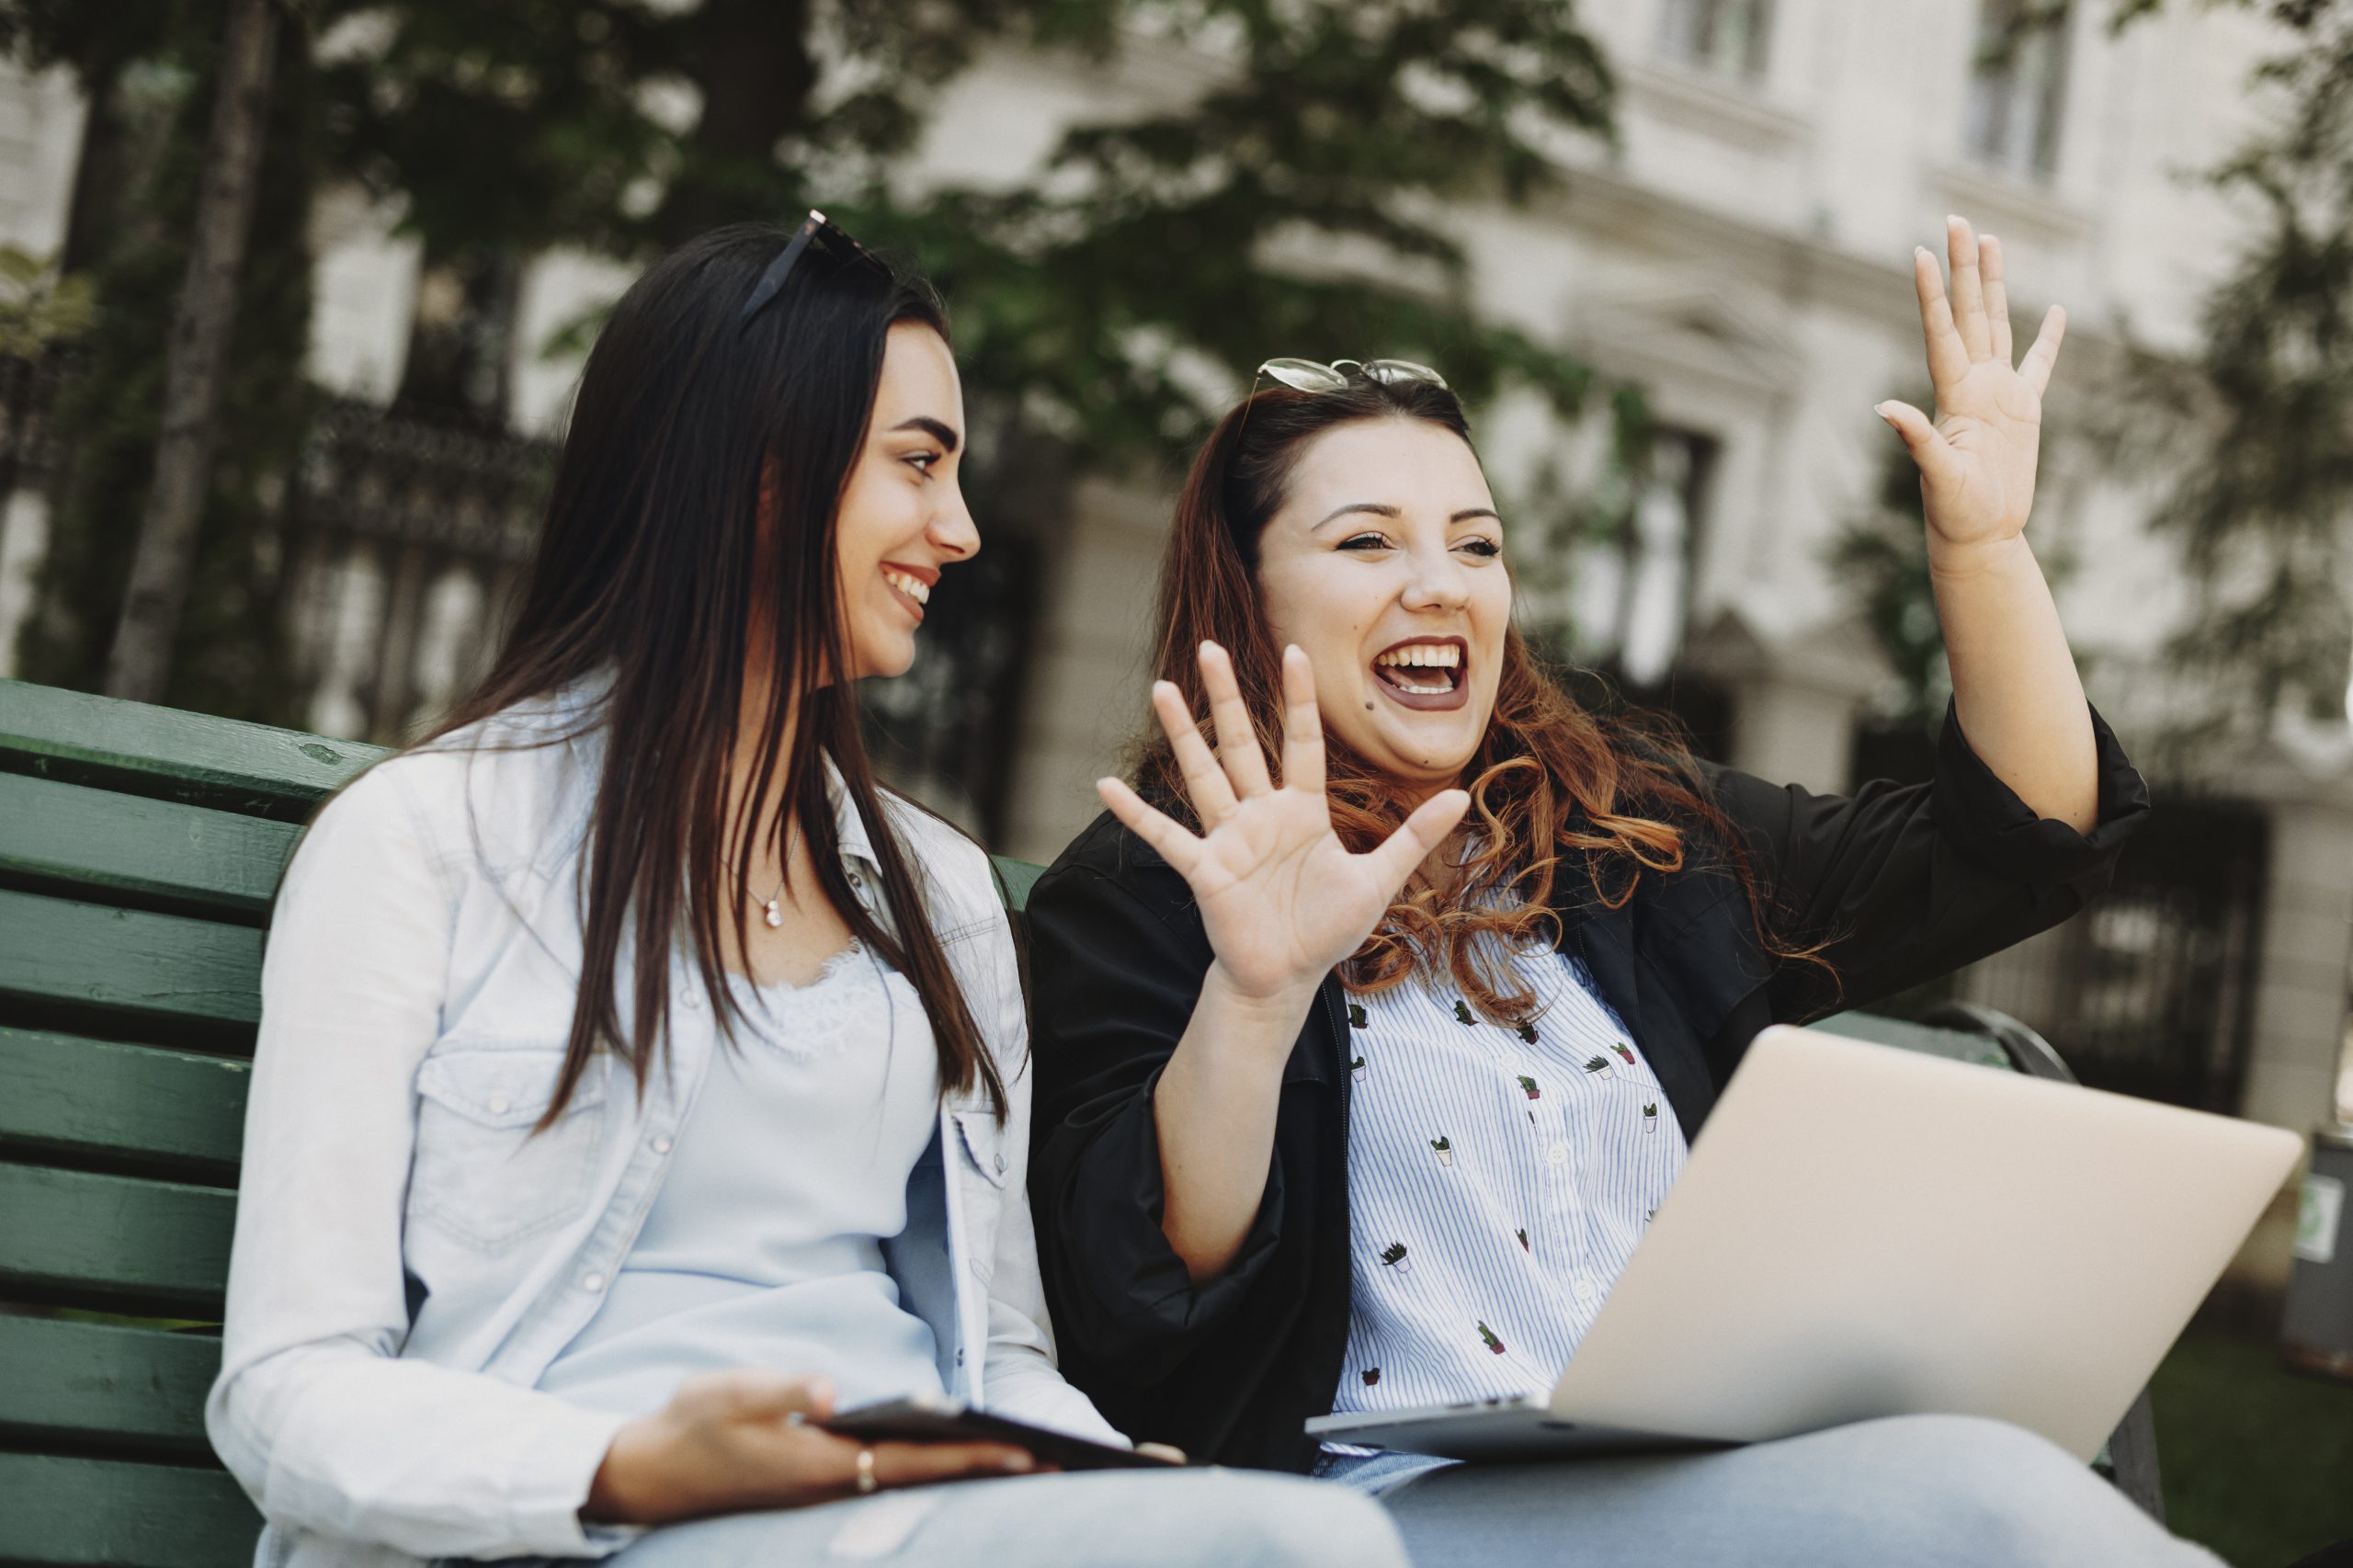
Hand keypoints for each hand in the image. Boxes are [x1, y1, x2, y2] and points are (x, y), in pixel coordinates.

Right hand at [584, 1371, 1036, 1525]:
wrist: (650, 1472)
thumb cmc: (693, 1425)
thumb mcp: (729, 1393)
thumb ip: (782, 1388)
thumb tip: (832, 1389)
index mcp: (823, 1465)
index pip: (916, 1462)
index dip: (971, 1457)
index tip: (1025, 1454)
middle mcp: (837, 1485)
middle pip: (931, 1481)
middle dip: (990, 1472)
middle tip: (1057, 1466)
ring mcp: (832, 1491)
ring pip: (918, 1485)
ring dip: (970, 1474)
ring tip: (1030, 1463)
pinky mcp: (825, 1485)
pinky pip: (897, 1482)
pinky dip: (938, 1473)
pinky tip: (964, 1463)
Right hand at [1096, 641, 1469, 1010]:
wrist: (1286, 979)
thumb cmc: (1326, 929)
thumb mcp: (1379, 879)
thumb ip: (1413, 836)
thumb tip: (1463, 796)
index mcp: (1302, 811)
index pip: (1299, 742)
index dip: (1296, 699)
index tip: (1293, 652)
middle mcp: (1261, 815)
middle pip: (1240, 743)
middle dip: (1226, 696)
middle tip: (1208, 648)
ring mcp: (1229, 840)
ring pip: (1202, 774)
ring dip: (1181, 733)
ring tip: (1160, 689)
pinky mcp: (1205, 870)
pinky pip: (1166, 836)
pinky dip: (1136, 813)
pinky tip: (1105, 785)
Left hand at [1878, 215, 2065, 563]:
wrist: (1981, 536)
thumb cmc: (1955, 513)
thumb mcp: (1936, 476)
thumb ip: (1916, 439)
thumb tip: (1883, 409)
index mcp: (1953, 395)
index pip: (1941, 331)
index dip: (1931, 293)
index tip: (1920, 252)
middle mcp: (1973, 385)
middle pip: (1969, 312)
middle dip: (1964, 267)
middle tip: (1959, 219)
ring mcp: (1999, 394)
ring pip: (1997, 324)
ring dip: (1993, 284)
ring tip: (1991, 241)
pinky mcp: (2024, 412)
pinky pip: (2039, 366)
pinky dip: (2047, 338)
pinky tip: (2054, 309)